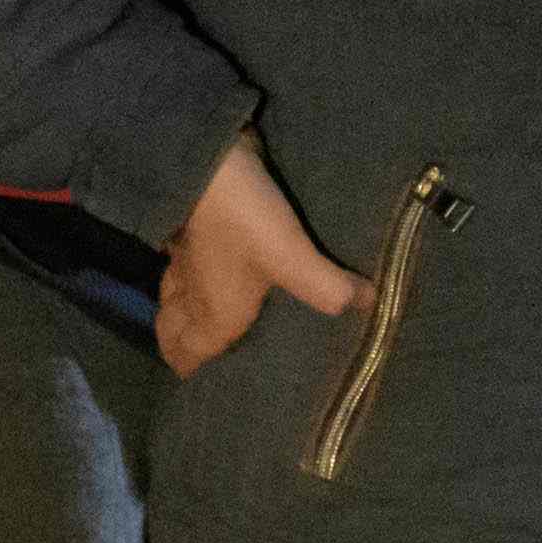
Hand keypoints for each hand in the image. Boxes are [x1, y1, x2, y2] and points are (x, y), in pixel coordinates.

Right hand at [157, 132, 364, 379]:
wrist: (204, 160)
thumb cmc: (244, 223)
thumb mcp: (292, 258)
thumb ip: (330, 287)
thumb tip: (370, 304)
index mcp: (214, 314)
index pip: (188, 354)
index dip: (190, 369)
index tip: (199, 382)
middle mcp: (193, 294)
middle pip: (171, 329)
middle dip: (180, 344)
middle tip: (198, 351)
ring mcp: (183, 259)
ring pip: (171, 295)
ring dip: (180, 309)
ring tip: (201, 315)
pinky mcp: (183, 228)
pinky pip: (176, 264)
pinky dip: (184, 273)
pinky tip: (203, 265)